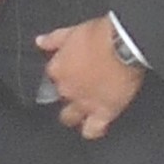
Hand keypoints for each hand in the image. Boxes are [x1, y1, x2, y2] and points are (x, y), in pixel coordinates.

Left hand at [34, 14, 142, 137]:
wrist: (123, 44)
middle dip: (67, 96)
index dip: (63, 75)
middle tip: (79, 91)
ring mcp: (84, 102)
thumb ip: (54, 39)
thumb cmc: (100, 35)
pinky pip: (93, 130)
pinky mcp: (104, 111)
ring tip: (80, 115)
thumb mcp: (72, 32)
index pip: (52, 77)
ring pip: (70, 118)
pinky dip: (92, 131)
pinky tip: (95, 129)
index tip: (72, 72)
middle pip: (60, 98)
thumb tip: (39, 41)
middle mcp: (66, 89)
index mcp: (57, 69)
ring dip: (73, 116)